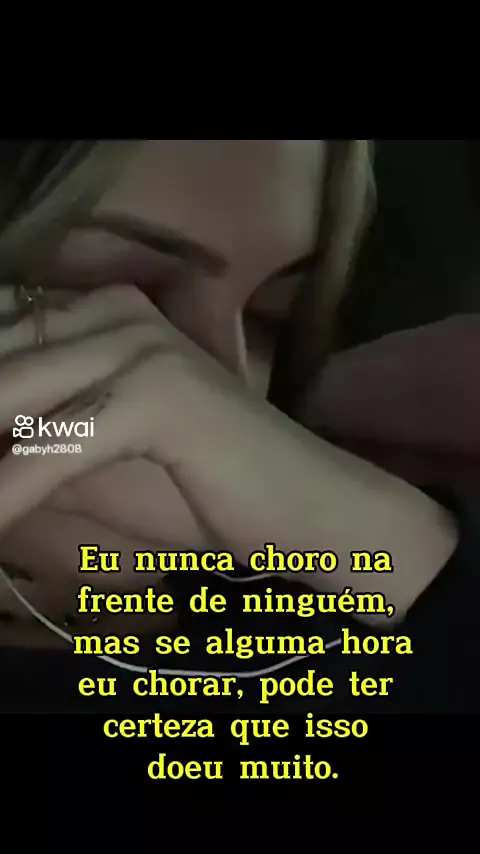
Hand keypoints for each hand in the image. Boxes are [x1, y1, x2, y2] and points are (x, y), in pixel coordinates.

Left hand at [0, 283, 455, 637]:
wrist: (313, 512)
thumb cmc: (210, 491)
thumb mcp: (103, 457)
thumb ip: (35, 440)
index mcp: (105, 315)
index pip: (4, 336)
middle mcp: (117, 315)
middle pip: (0, 361)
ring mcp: (142, 349)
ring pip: (12, 397)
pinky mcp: (161, 395)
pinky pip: (57, 447)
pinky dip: (13, 492)